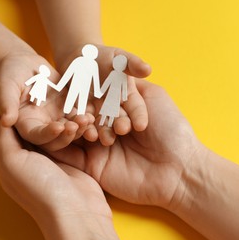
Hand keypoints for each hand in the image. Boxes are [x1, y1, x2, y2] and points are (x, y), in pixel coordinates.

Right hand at [0, 52, 93, 150]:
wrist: (24, 64)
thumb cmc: (9, 74)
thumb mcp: (6, 87)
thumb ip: (6, 103)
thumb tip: (6, 121)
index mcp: (26, 125)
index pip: (37, 136)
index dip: (49, 134)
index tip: (59, 127)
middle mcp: (43, 126)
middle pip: (57, 137)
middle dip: (69, 133)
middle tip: (79, 125)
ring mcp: (56, 119)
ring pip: (70, 128)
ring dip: (80, 127)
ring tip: (88, 119)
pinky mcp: (67, 109)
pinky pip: (78, 115)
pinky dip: (86, 116)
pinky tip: (93, 113)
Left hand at [0, 108, 127, 239]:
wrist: (76, 212)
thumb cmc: (40, 189)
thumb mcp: (12, 162)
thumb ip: (1, 137)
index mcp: (13, 159)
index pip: (14, 128)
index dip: (20, 110)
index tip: (29, 91)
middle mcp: (33, 158)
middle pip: (39, 128)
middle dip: (49, 113)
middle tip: (59, 97)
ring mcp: (55, 160)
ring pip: (59, 132)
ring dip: (69, 120)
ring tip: (80, 110)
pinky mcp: (74, 162)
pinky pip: (74, 140)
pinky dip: (80, 130)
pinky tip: (88, 120)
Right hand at [47, 79, 205, 208]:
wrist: (177, 168)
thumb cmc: (171, 129)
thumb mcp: (154, 96)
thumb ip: (130, 84)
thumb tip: (111, 71)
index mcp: (122, 112)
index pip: (99, 98)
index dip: (91, 91)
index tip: (83, 81)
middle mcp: (109, 128)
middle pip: (86, 114)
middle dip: (82, 110)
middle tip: (85, 109)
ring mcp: (98, 148)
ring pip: (76, 131)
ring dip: (73, 124)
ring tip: (79, 121)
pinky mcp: (91, 166)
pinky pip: (69, 153)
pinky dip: (61, 143)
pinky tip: (61, 132)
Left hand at [57, 44, 151, 145]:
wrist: (79, 59)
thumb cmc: (105, 57)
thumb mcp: (120, 58)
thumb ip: (133, 64)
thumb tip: (148, 69)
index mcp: (127, 96)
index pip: (136, 108)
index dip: (139, 116)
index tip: (141, 125)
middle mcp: (114, 107)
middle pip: (119, 119)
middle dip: (121, 125)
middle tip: (122, 131)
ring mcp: (98, 112)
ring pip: (102, 124)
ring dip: (103, 131)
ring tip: (103, 138)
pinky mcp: (82, 113)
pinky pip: (84, 121)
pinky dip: (84, 126)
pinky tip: (84, 132)